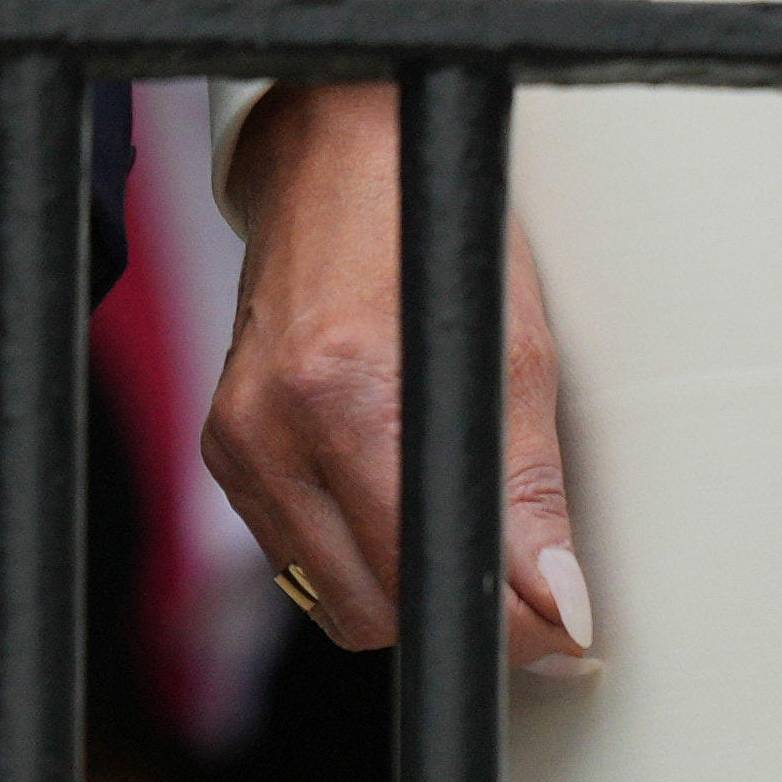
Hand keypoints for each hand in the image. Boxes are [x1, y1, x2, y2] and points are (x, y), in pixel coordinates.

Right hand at [200, 80, 599, 673]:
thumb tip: (560, 605)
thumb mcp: (510, 348)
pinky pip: (298, 556)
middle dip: (455, 610)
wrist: (331, 153)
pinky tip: (390, 493)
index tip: (559, 627)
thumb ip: (527, 492)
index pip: (426, 574)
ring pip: (331, 598)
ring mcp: (236, 438)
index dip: (508, 622)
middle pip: (375, 610)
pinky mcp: (222, 446)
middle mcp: (271, 424)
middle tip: (519, 578)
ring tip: (453, 522)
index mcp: (344, 393)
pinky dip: (355, 552)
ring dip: (402, 586)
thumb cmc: (425, 228)